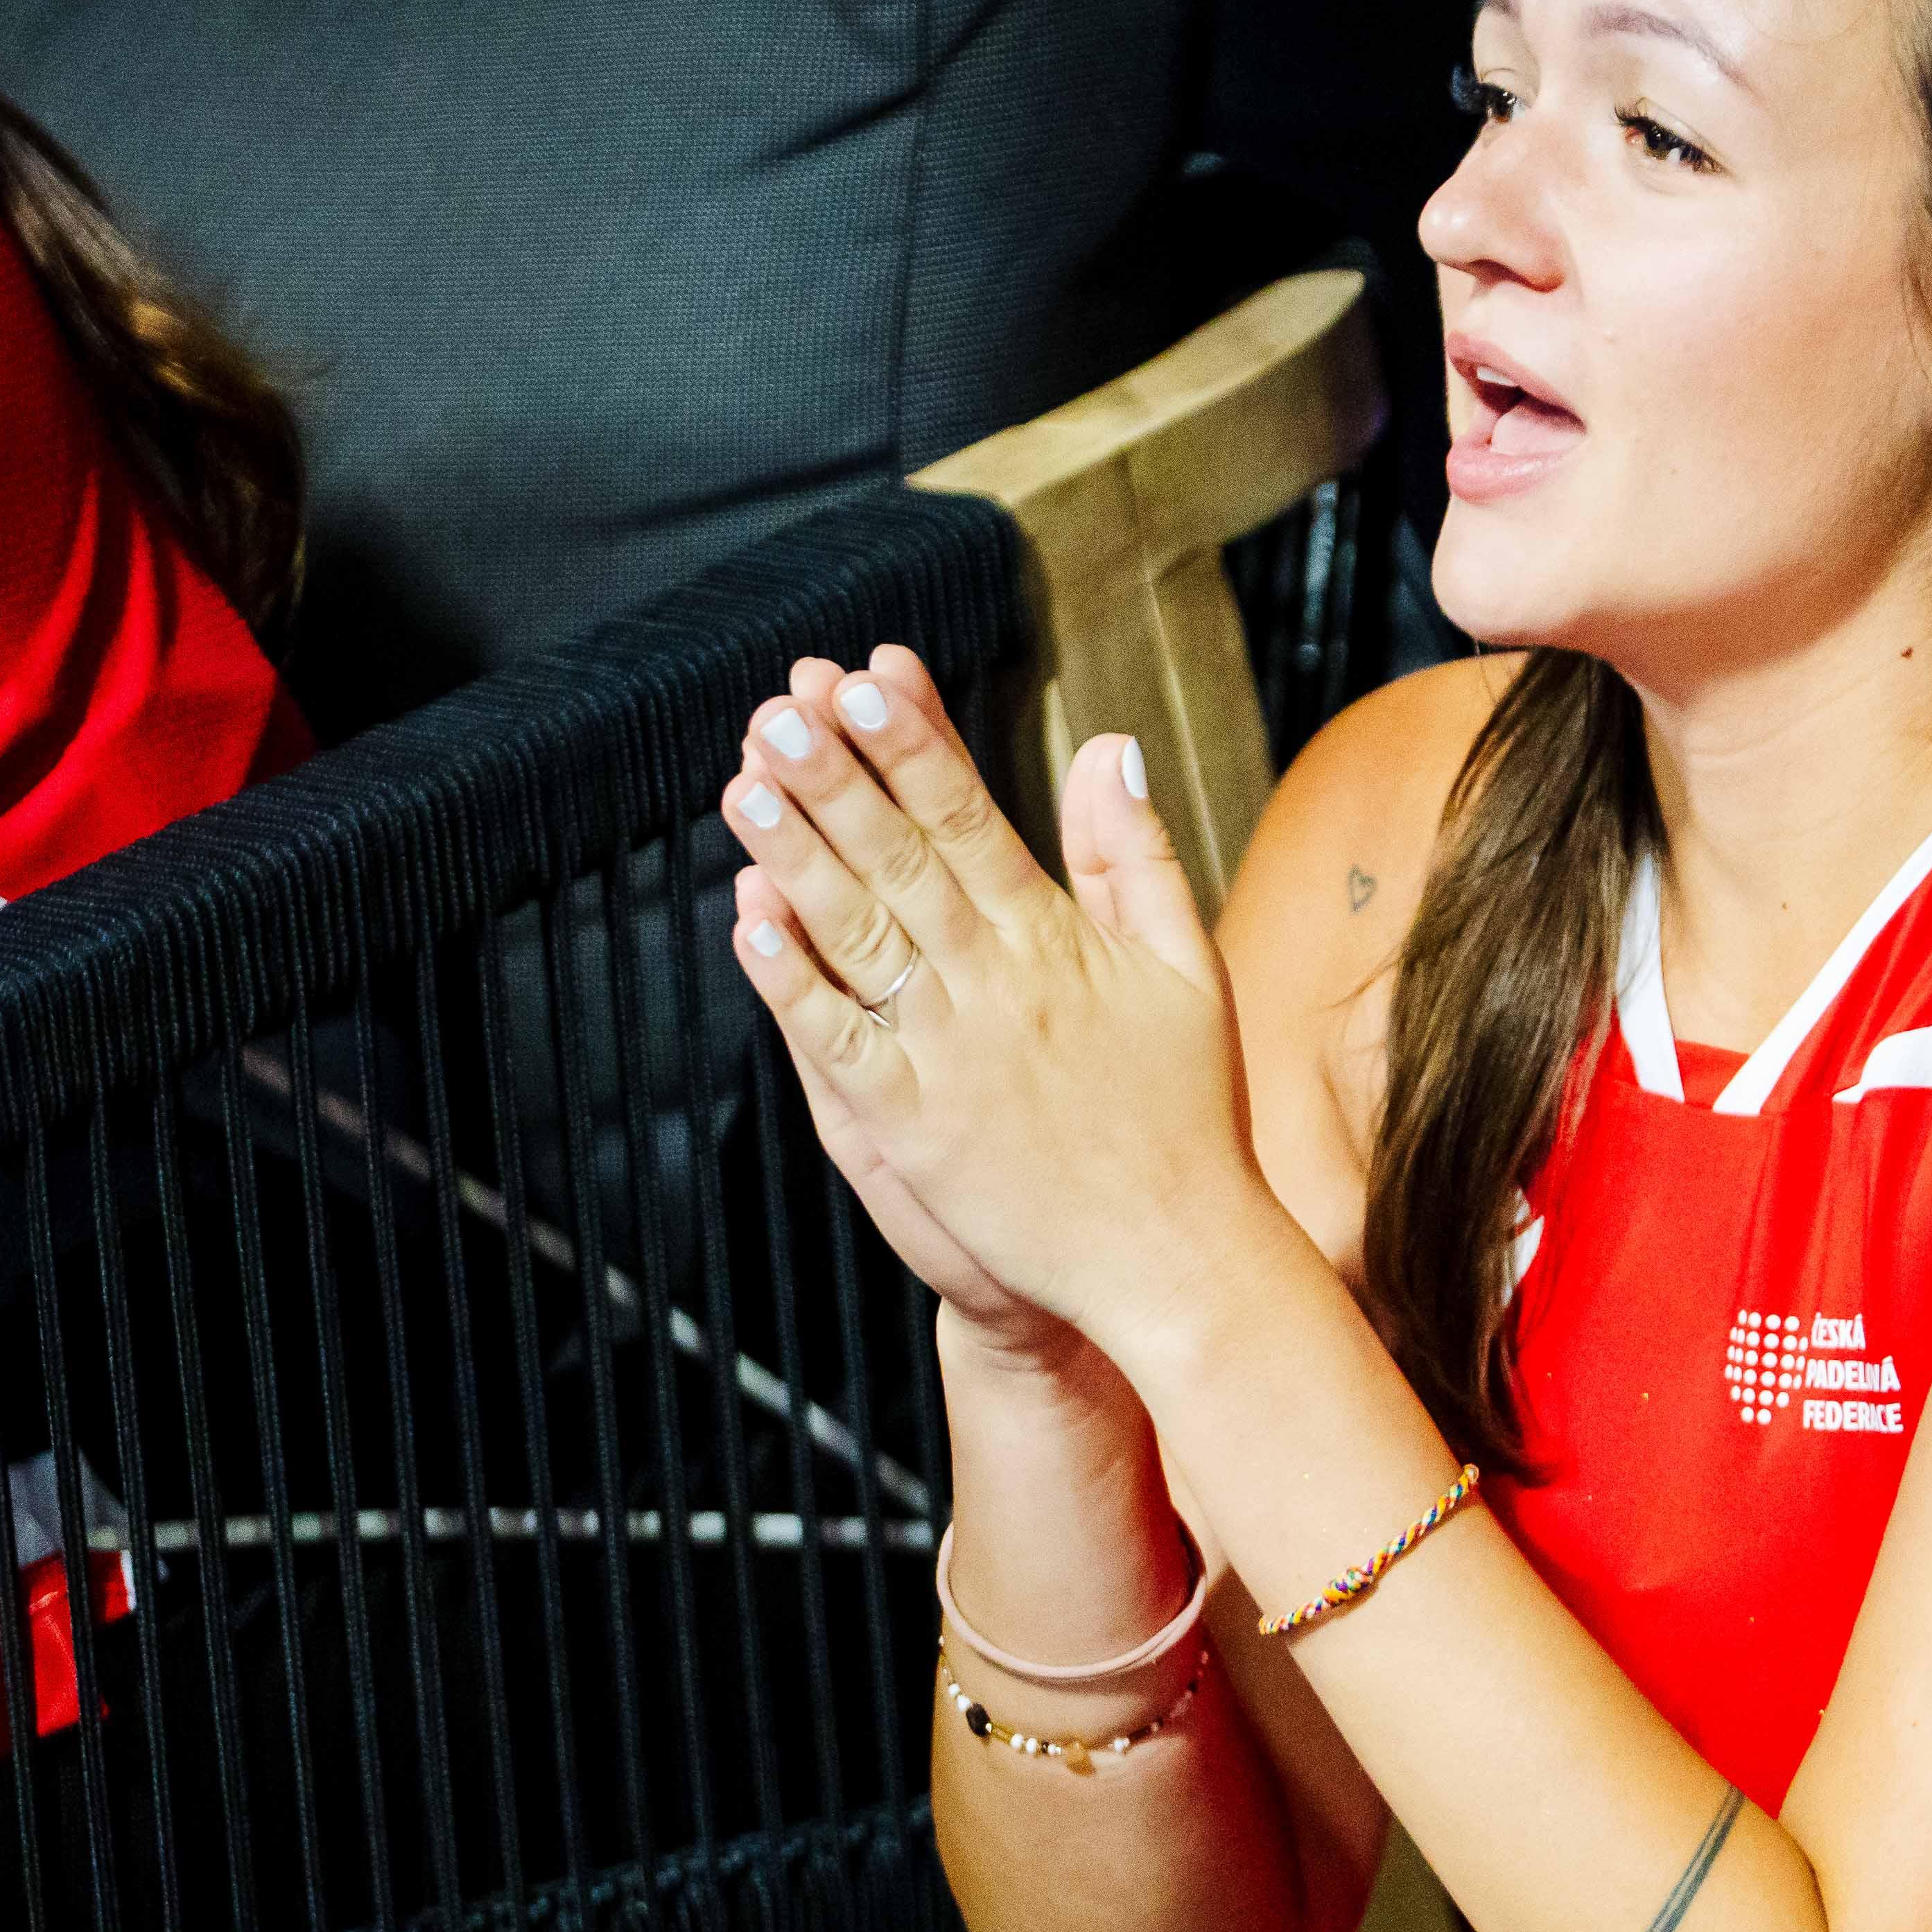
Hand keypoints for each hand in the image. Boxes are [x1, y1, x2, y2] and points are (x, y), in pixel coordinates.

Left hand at [720, 647, 1289, 1361]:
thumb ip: (1136, 854)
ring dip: (797, 855)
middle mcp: (995, 984)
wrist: (1173, 1256)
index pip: (971, 817)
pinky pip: (837, 1042)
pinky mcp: (912, 1126)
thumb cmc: (1187, 1112)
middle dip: (837, 774)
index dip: (915, 742)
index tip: (869, 675)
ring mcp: (947, 1054)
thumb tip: (1108, 745)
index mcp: (1056, 939)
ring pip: (857, 934)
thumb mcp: (1186, 966)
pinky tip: (749, 921)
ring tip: (744, 781)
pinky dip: (791, 982)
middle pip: (901, 859)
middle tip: (779, 703)